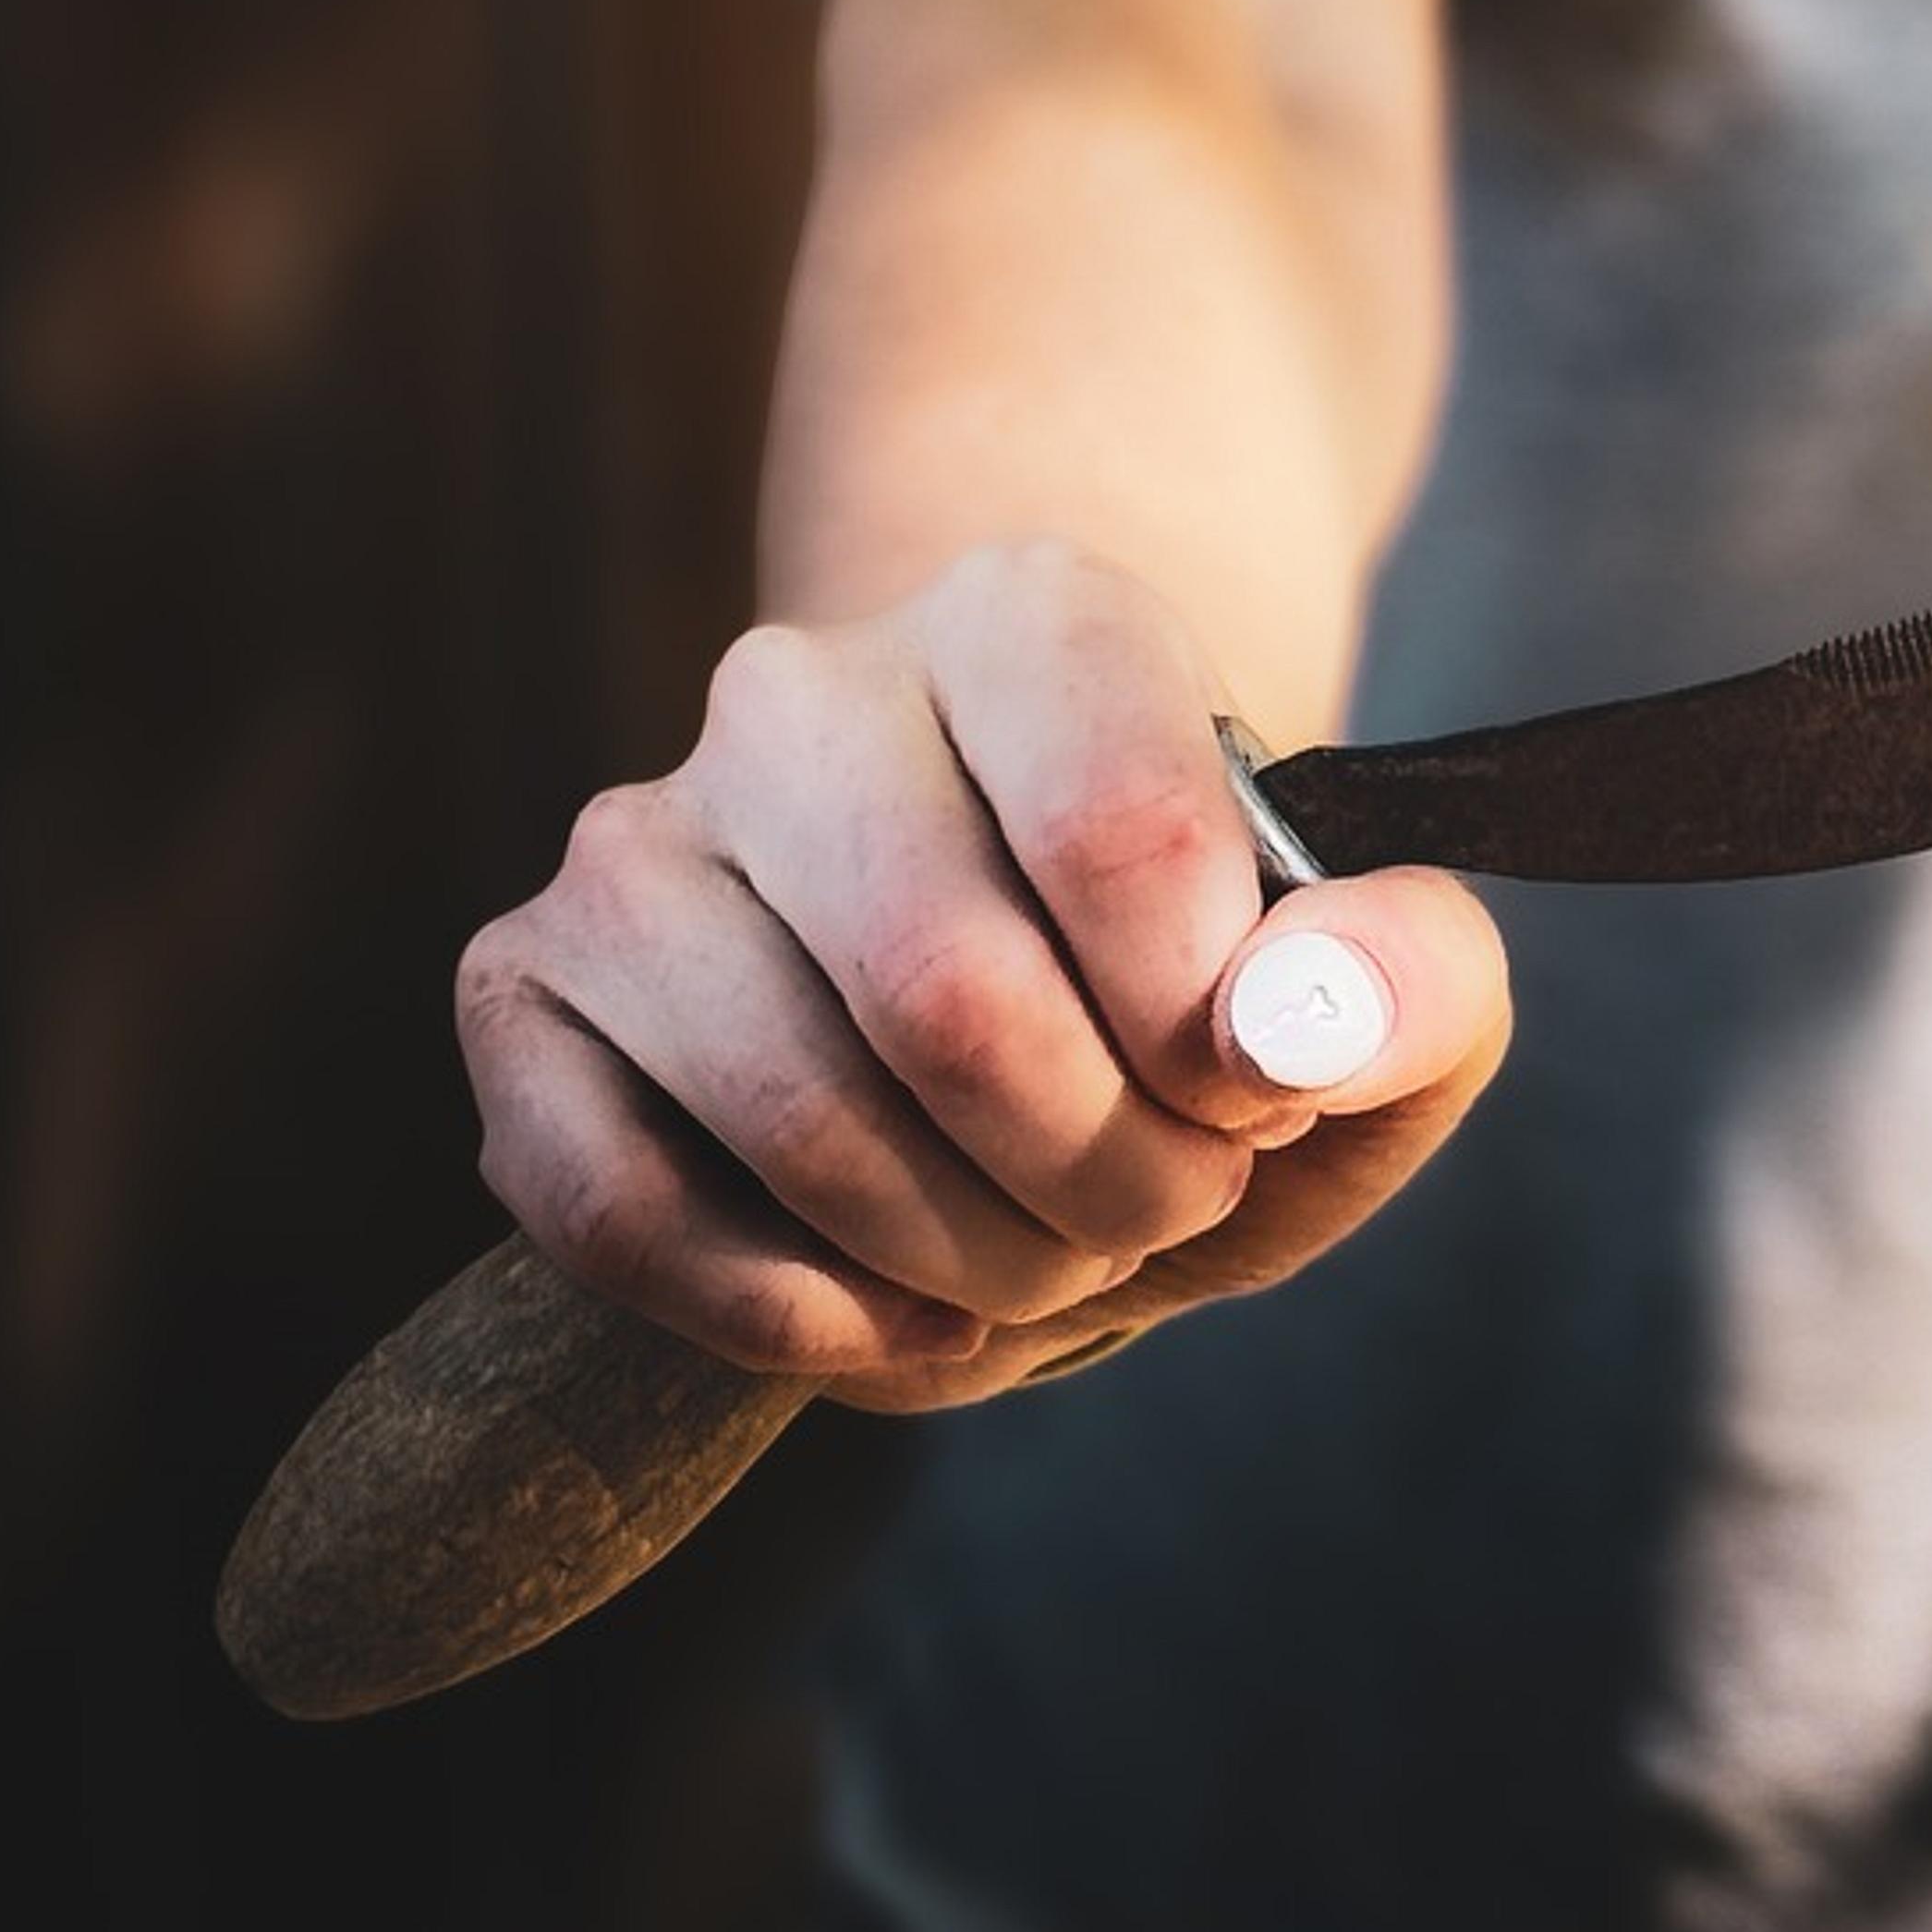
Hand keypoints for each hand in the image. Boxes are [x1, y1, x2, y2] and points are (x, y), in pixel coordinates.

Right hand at [453, 540, 1509, 1408]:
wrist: (1019, 1002)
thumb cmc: (1187, 992)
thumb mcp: (1367, 987)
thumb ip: (1411, 983)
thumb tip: (1299, 1029)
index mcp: (1027, 616)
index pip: (1124, 824)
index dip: (1213, 1030)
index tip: (1251, 1092)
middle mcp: (807, 687)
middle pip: (948, 992)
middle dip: (1094, 1173)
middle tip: (1159, 1203)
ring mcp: (641, 831)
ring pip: (793, 1107)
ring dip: (963, 1260)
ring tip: (1043, 1252)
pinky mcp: (519, 984)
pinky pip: (612, 1201)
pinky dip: (784, 1314)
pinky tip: (896, 1308)